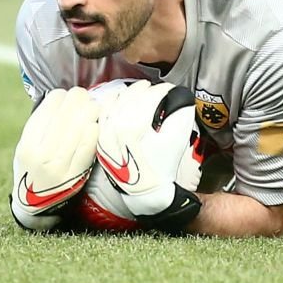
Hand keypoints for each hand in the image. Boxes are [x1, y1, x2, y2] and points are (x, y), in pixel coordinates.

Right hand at [10, 87, 99, 230]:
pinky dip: (92, 133)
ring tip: (93, 106)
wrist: (35, 205)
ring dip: (88, 112)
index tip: (65, 95)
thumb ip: (40, 125)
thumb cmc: (33, 167)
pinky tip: (95, 124)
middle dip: (76, 100)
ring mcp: (58, 168)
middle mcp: (40, 156)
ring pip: (78, 129)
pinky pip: (87, 149)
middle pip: (64, 116)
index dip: (59, 97)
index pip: (47, 110)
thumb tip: (63, 96)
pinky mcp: (74, 177)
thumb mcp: (26, 147)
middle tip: (83, 95)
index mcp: (27, 146)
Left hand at [95, 80, 201, 232]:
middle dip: (146, 89)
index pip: (148, 98)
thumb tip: (182, 98)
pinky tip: (120, 99)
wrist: (146, 193)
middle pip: (130, 97)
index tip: (170, 89)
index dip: (162, 90)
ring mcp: (105, 134)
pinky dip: (111, 102)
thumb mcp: (176, 140)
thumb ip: (181, 115)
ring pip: (114, 101)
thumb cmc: (162, 168)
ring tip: (140, 91)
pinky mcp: (101, 139)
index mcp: (133, 129)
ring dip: (129, 93)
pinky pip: (102, 113)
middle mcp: (114, 129)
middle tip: (157, 89)